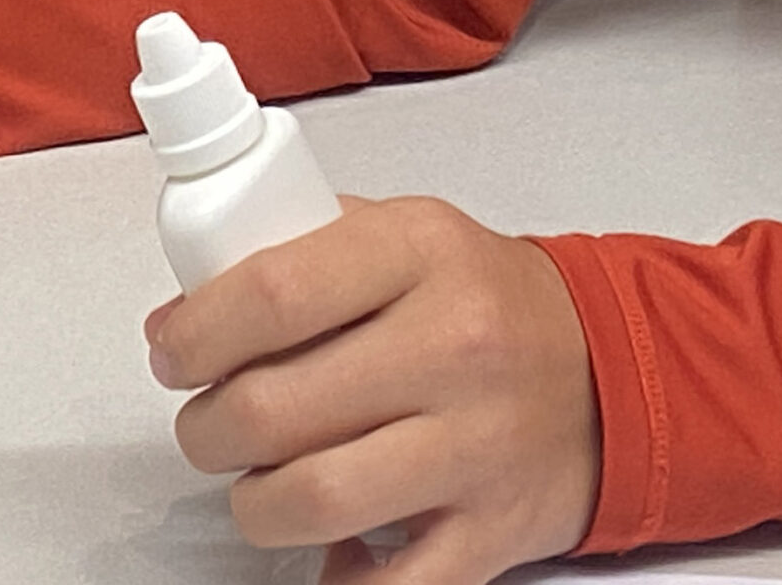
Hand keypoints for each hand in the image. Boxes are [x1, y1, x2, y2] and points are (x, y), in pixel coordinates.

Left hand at [147, 195, 598, 584]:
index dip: (198, 333)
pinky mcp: (493, 532)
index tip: (174, 351)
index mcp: (416, 252)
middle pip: (276, 407)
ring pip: (315, 499)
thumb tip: (180, 311)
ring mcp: (475, 445)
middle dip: (208, 427)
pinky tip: (324, 546)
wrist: (607, 368)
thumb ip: (292, 252)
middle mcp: (451, 346)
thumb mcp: (398, 231)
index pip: (273, 293)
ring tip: (253, 480)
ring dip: (253, 502)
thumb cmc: (482, 297)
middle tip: (205, 422)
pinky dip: (336, 578)